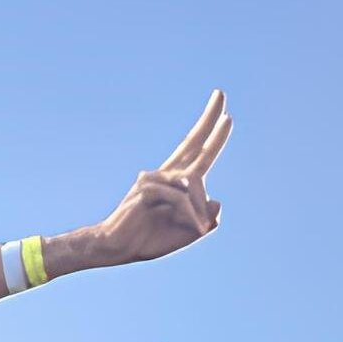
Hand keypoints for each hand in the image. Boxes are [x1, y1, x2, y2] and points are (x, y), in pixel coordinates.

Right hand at [82, 90, 231, 266]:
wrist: (117, 248)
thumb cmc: (150, 240)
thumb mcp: (189, 233)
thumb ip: (207, 219)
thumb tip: (217, 201)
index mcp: (178, 183)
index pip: (197, 152)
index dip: (212, 134)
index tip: (226, 114)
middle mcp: (168, 175)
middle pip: (193, 142)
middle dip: (209, 119)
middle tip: (221, 93)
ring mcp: (156, 179)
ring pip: (193, 186)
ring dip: (198, 212)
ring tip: (197, 230)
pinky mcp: (146, 187)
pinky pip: (181, 198)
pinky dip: (191, 215)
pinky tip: (195, 228)